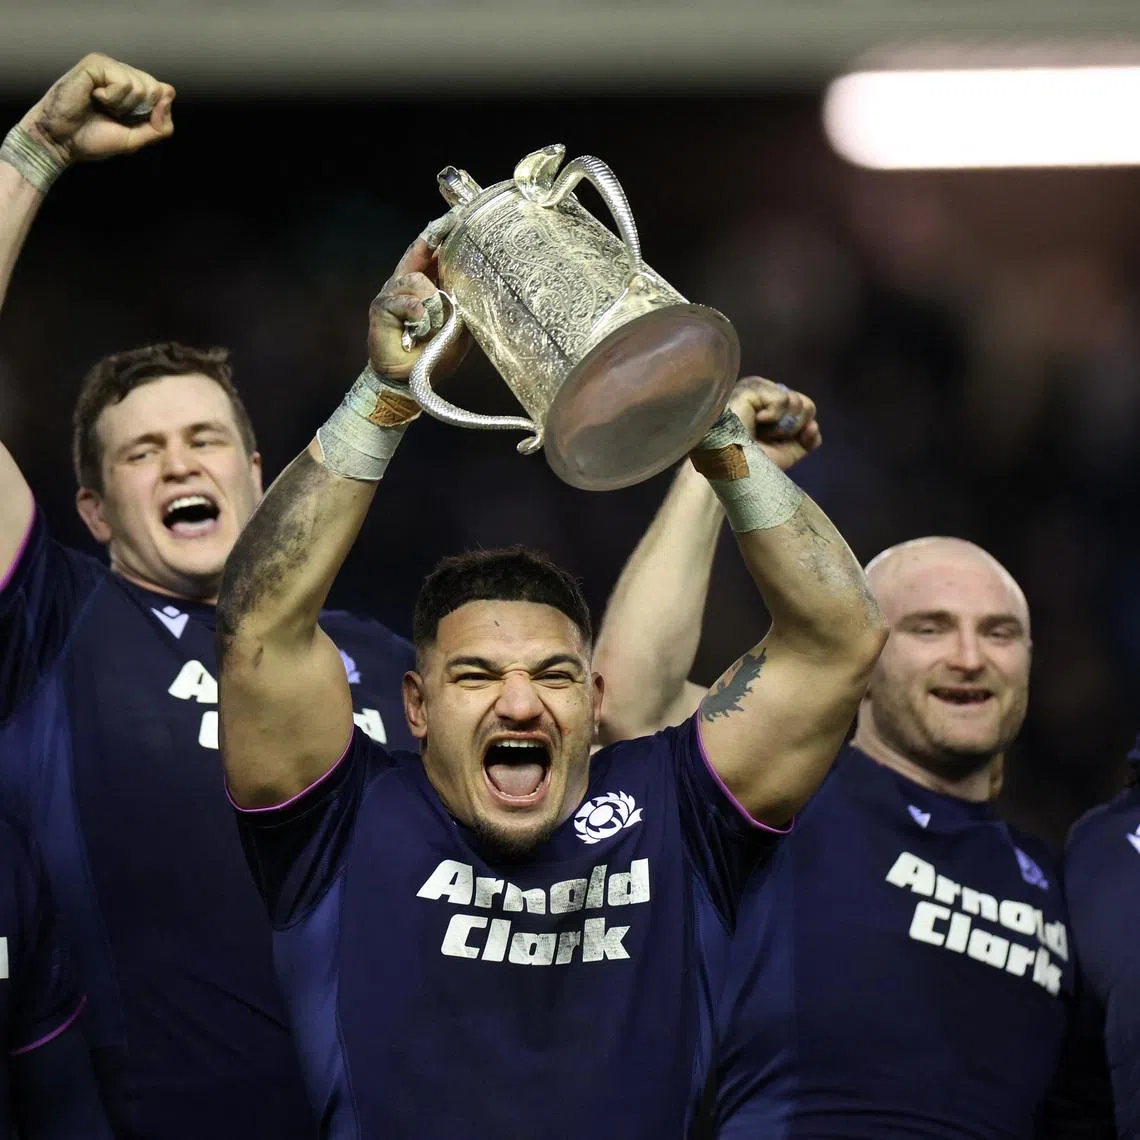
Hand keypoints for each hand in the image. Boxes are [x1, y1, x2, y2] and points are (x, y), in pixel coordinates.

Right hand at [18, 53, 174, 166]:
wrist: (62, 141)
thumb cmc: (93, 139)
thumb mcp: (136, 139)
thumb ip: (161, 126)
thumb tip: (169, 95)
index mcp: (132, 89)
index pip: (164, 92)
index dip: (154, 114)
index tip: (129, 122)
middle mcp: (122, 73)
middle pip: (156, 88)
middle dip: (139, 111)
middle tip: (113, 114)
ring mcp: (108, 66)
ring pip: (141, 86)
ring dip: (122, 106)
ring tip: (102, 106)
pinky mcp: (95, 64)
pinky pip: (123, 82)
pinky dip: (112, 99)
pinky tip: (95, 97)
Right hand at [367, 216, 469, 382]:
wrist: (410, 380)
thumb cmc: (434, 352)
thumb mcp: (458, 325)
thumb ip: (463, 302)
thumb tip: (475, 281)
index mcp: (425, 284)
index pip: (432, 251)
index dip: (442, 232)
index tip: (458, 215)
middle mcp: (406, 283)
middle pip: (421, 252)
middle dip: (435, 242)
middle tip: (454, 230)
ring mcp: (391, 293)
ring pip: (416, 279)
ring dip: (432, 302)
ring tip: (433, 324)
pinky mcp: (381, 308)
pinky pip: (405, 301)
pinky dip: (417, 313)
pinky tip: (420, 326)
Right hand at [729, 376, 821, 471]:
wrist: (734, 470)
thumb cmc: (754, 464)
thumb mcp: (788, 453)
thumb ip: (806, 439)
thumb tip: (813, 426)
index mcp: (772, 405)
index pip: (805, 409)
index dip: (802, 429)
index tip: (781, 443)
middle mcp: (764, 394)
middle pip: (804, 404)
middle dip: (793, 429)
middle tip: (768, 439)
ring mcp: (756, 389)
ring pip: (795, 402)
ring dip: (782, 426)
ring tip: (759, 432)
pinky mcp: (749, 389)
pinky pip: (782, 399)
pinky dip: (773, 417)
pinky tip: (755, 421)